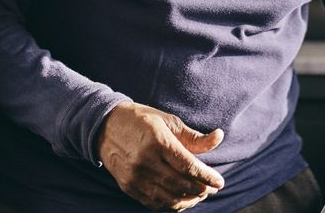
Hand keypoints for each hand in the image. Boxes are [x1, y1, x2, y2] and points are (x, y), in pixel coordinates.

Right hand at [97, 102, 225, 210]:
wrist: (105, 126)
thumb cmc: (142, 120)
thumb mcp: (168, 121)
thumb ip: (194, 136)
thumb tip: (219, 137)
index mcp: (158, 142)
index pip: (189, 166)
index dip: (207, 176)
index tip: (220, 182)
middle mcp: (145, 161)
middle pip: (181, 184)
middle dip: (201, 190)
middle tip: (212, 189)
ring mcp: (135, 177)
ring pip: (168, 198)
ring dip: (188, 200)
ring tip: (199, 195)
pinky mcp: (128, 187)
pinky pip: (154, 203)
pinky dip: (171, 205)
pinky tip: (181, 199)